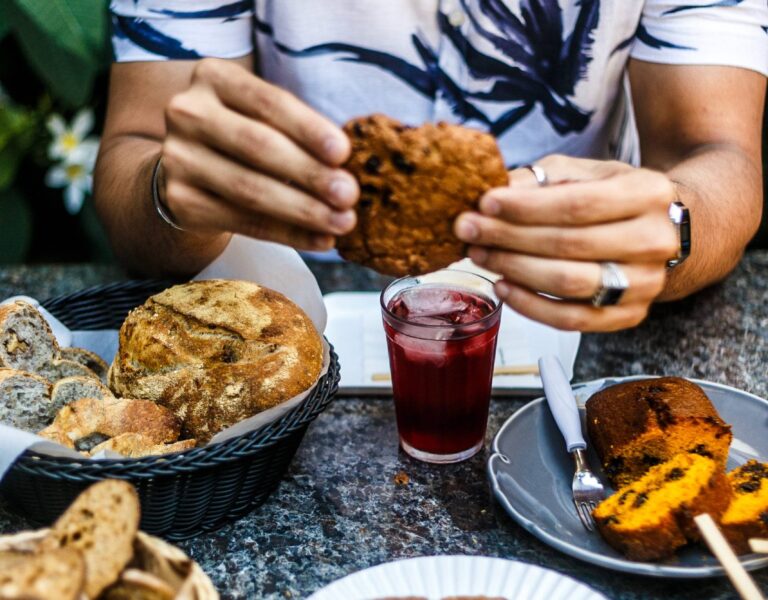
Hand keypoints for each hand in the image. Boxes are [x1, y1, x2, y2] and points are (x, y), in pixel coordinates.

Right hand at [159, 58, 357, 249]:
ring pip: (249, 189)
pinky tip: (320, 240)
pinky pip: (243, 222)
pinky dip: (288, 234)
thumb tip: (348, 168)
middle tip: (349, 195)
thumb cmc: (244, 134)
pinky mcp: (180, 200)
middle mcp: (188, 112)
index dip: (308, 128)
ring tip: (342, 222)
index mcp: (214, 77)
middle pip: (257, 146)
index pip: (268, 102)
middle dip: (310, 173)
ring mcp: (178, 158)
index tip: (344, 153)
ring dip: (303, 210)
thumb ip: (297, 131)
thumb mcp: (263, 116)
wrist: (190, 167)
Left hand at [454, 155, 678, 331]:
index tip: (484, 203)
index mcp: (648, 193)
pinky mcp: (630, 316)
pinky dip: (531, 305)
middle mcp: (656, 240)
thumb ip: (541, 180)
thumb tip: (493, 191)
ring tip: (480, 255)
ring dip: (514, 269)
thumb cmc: (612, 198)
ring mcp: (646, 283)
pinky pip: (572, 320)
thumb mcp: (584, 173)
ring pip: (568, 283)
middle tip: (468, 230)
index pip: (577, 204)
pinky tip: (503, 286)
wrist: (659, 231)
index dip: (525, 207)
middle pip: (568, 244)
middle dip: (508, 237)